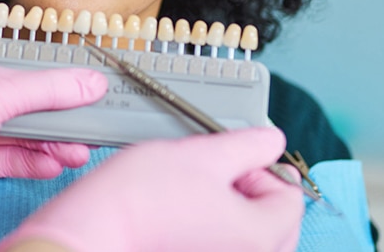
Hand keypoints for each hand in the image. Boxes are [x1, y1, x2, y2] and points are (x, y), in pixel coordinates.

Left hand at [0, 34, 107, 251]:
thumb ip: (49, 89)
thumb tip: (92, 82)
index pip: (21, 56)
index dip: (57, 67)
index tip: (92, 77)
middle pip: (27, 94)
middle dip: (60, 111)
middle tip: (96, 118)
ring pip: (23, 128)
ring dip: (53, 140)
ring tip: (82, 150)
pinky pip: (13, 155)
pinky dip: (35, 160)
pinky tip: (58, 164)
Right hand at [0, 127, 304, 251]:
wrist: (92, 231)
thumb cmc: (140, 198)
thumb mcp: (203, 154)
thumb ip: (249, 145)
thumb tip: (273, 142)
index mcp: (260, 236)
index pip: (290, 195)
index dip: (262, 169)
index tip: (230, 162)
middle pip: (278, 222)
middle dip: (253, 193)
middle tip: (214, 178)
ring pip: (254, 238)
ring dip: (236, 214)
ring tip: (196, 197)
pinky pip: (227, 249)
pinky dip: (218, 233)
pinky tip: (187, 218)